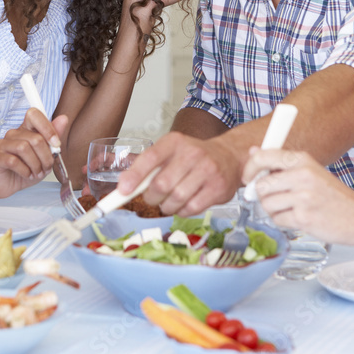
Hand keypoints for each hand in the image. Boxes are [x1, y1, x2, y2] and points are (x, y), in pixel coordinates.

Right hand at [0, 110, 67, 198]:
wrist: (9, 185)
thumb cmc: (27, 169)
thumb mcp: (45, 155)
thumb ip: (53, 137)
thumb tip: (63, 118)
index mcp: (26, 129)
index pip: (34, 115)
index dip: (47, 128)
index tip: (56, 144)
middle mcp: (13, 134)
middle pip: (35, 138)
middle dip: (46, 156)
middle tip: (46, 167)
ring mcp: (2, 144)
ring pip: (24, 148)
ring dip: (35, 164)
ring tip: (37, 173)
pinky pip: (13, 161)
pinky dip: (25, 170)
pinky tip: (27, 174)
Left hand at [116, 132, 244, 215]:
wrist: (230, 156)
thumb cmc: (194, 157)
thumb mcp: (171, 152)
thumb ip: (149, 167)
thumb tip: (124, 187)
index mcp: (175, 141)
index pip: (150, 158)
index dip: (134, 176)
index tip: (123, 191)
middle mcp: (192, 153)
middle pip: (161, 184)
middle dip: (151, 197)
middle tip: (152, 198)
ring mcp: (207, 170)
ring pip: (176, 199)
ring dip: (167, 207)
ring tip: (169, 203)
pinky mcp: (218, 188)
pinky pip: (191, 208)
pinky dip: (182, 211)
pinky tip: (183, 205)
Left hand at [243, 148, 353, 245]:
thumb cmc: (333, 195)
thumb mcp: (309, 170)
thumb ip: (280, 162)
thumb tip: (253, 150)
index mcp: (302, 159)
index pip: (262, 157)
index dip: (249, 169)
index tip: (248, 178)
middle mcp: (302, 175)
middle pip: (261, 186)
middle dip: (265, 195)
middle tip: (278, 198)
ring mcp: (303, 197)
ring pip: (267, 205)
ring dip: (275, 210)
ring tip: (293, 208)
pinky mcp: (304, 218)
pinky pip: (277, 220)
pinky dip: (284, 222)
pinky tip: (299, 218)